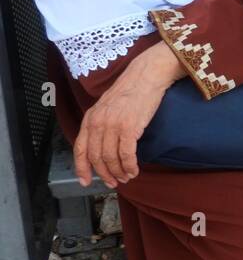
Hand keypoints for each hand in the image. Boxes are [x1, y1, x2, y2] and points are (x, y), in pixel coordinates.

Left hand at [74, 42, 182, 187]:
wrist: (146, 76)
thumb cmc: (130, 91)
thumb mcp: (107, 107)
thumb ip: (101, 124)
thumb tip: (104, 146)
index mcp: (90, 118)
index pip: (80, 149)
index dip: (82, 169)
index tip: (87, 182)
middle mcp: (98, 123)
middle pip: (96, 157)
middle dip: (105, 174)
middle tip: (113, 183)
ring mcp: (113, 125)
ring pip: (111, 158)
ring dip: (119, 172)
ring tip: (126, 177)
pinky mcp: (129, 128)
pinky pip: (126, 155)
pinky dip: (129, 166)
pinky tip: (134, 170)